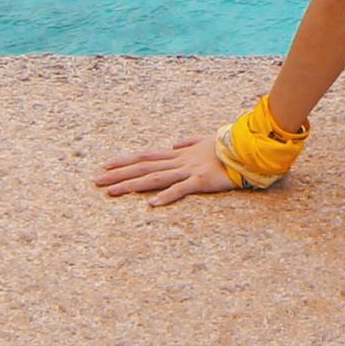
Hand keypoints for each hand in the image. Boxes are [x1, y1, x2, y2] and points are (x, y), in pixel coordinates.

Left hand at [92, 134, 237, 205]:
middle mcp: (179, 161)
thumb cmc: (228, 146)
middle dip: (119, 174)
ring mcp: (189, 171)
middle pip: (143, 167)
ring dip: (132, 185)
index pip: (146, 156)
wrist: (248, 147)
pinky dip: (166, 196)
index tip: (106, 165)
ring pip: (155, 178)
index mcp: (179, 154)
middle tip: (96, 181)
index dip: (125, 160)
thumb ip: (188, 143)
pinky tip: (151, 204)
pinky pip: (181, 189)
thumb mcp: (204, 141)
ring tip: (112, 192)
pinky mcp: (201, 181)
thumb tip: (174, 144)